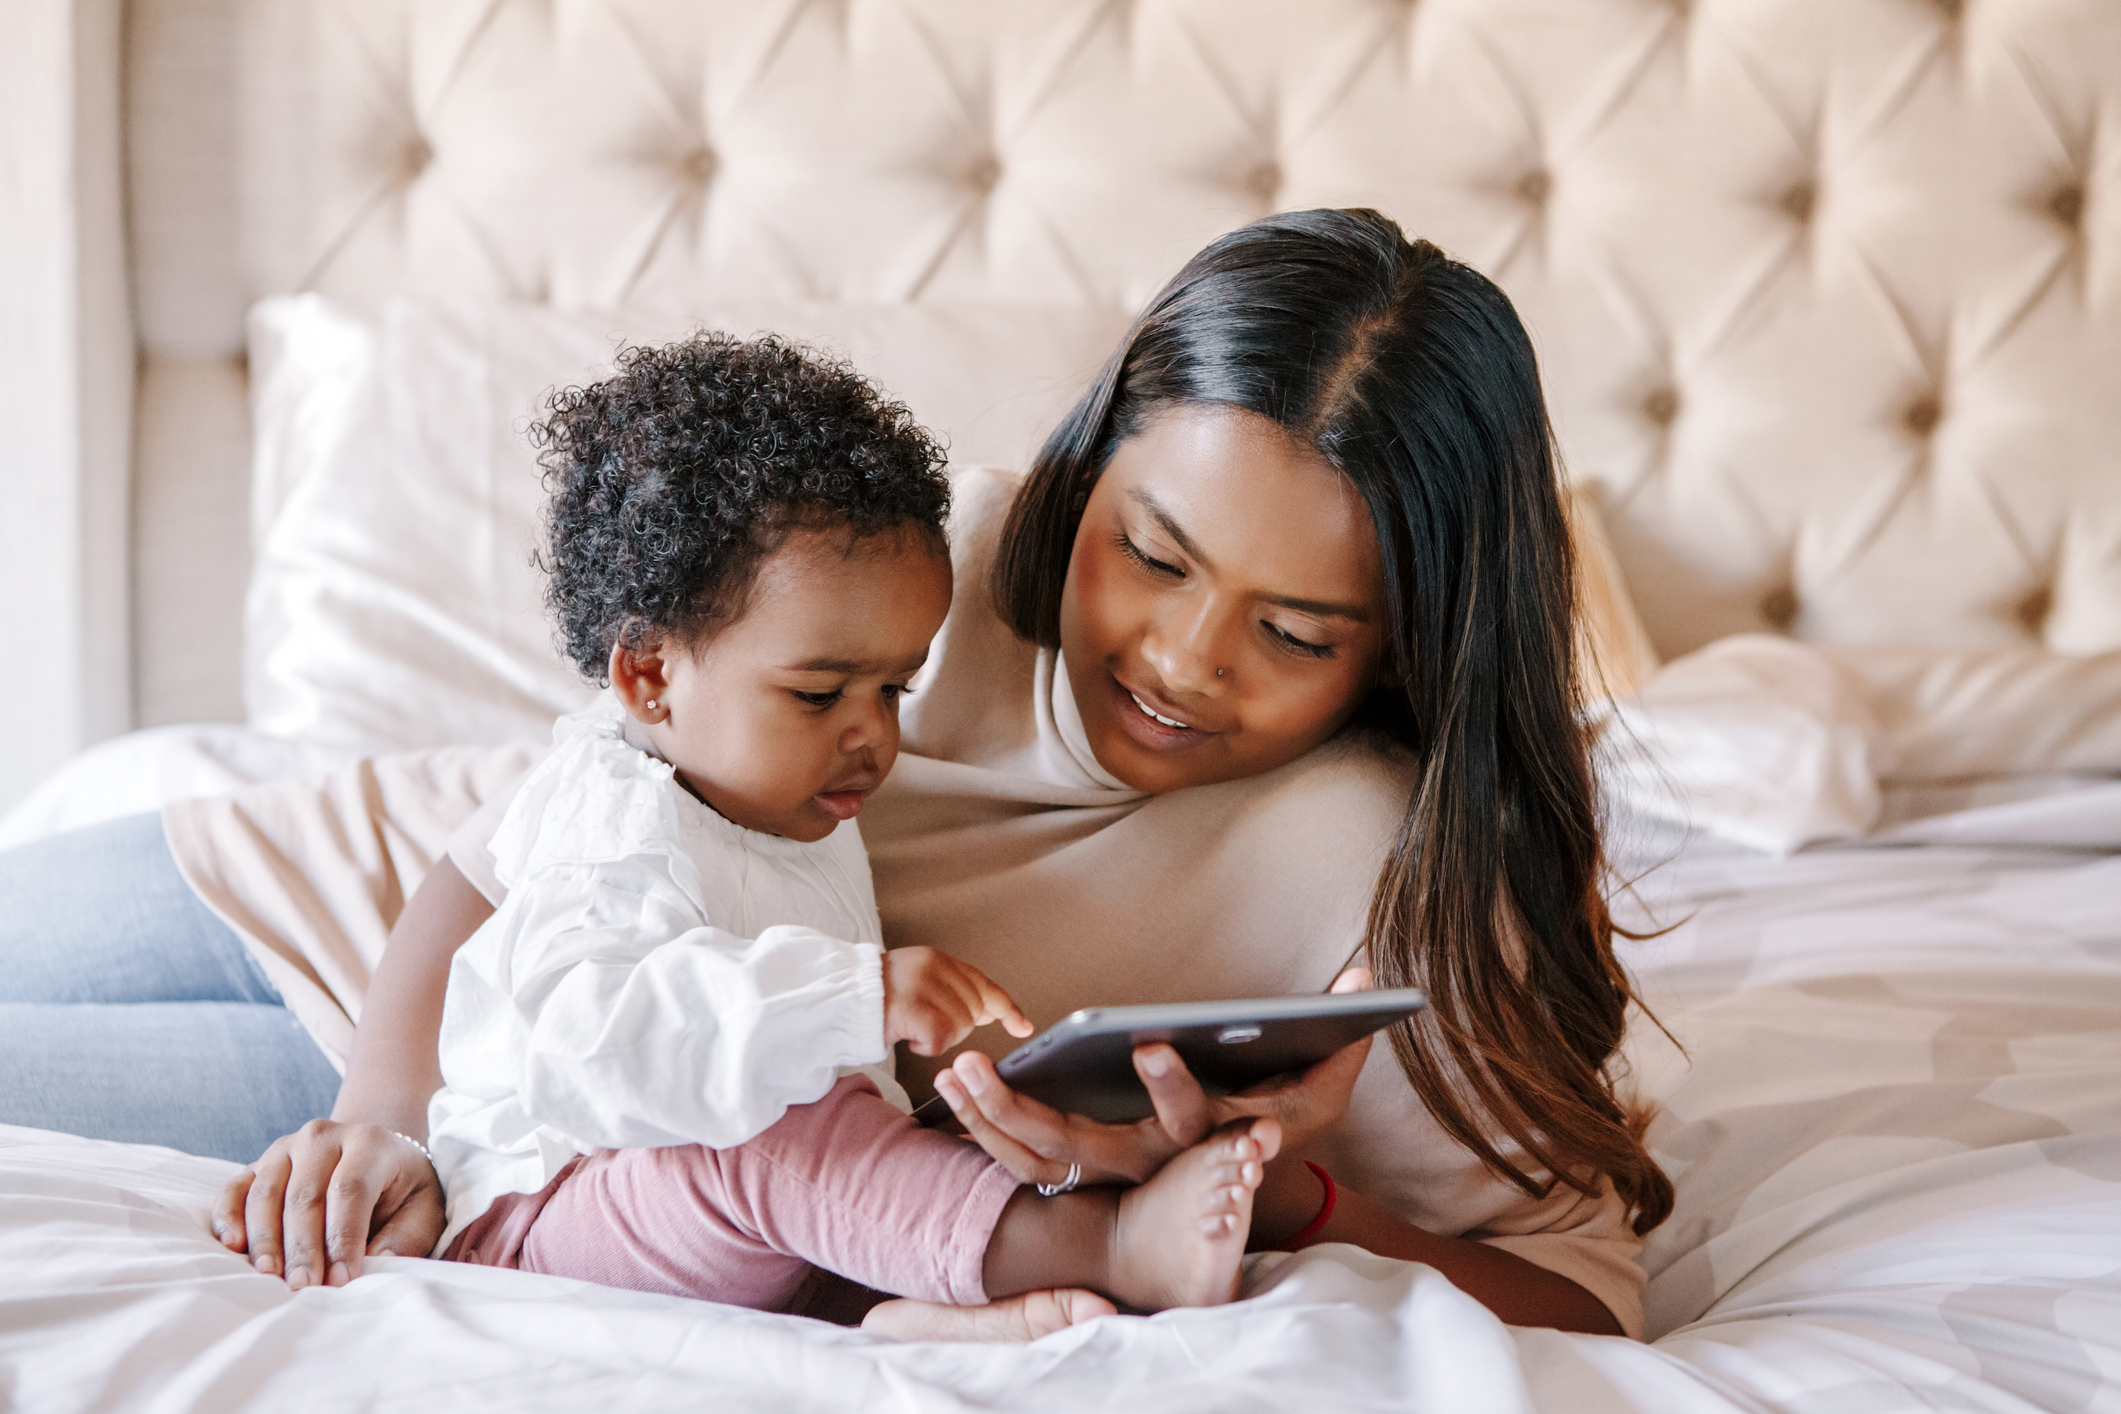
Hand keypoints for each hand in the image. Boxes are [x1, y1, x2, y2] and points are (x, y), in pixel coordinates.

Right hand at [212, 1120, 445, 1286]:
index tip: (342, 1280)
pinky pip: (235, 1188)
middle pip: (305, 1195)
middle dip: (303, 1246)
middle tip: (302, 1286)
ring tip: (268, 1275)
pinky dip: (229, 1216)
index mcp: (369, 1143)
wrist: (371, 1155)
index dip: (343, 1238)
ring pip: (267, 1193)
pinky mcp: (258, 1164)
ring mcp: (285, 1147)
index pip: (350, 1190)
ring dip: (266, 1237)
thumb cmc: (400, 1190)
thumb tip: (379, 1263)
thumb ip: (406, 1235)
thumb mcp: (422, 1208)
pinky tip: (233, 1245)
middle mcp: (323, 1137)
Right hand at [883, 947, 1033, 1056]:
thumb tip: (990, 1010)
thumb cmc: (873, 998)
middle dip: (959, 1027)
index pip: (984, 985)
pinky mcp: (912, 1009)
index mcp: (938, 960)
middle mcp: (934, 967)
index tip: (1023, 1027)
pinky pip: (940, 1040)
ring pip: (960, 1028)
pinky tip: (909, 1038)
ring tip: (912, 1028)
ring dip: (939, 1038)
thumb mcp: (918, 981)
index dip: (1007, 1009)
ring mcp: (923, 986)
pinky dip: (927, 1047)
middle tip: (927, 1025)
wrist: (835, 998)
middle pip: (974, 1011)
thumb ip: (952, 990)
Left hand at [934, 967, 1375, 1187]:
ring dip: (988, 1118)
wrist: (1237, 1196)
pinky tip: (954, 1084)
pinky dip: (984, 1127)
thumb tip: (1365, 980)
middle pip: (1078, 1147)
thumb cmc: (1276, 1122)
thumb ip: (1343, 1036)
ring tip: (952, 1072)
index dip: (1174, 1087)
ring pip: (1036, 1159)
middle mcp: (1146, 1166)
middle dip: (1024, 1110)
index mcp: (1200, 1143)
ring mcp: (1107, 1173)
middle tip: (977, 1067)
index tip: (1150, 1042)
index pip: (1188, 1120)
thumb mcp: (1320, 1088)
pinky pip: (1021, 1159)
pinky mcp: (1079, 1169)